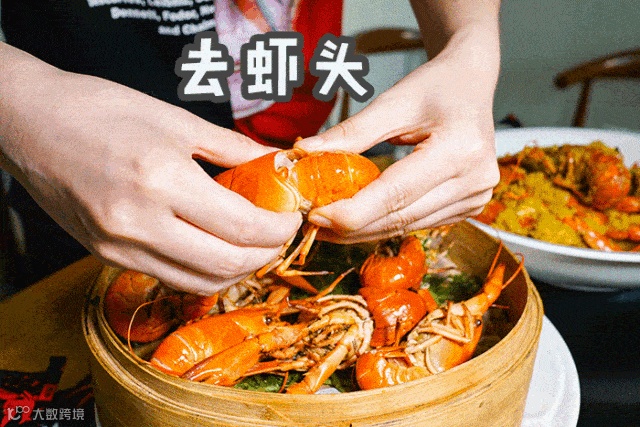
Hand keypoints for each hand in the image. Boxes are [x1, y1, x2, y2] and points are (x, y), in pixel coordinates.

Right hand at [0, 48, 301, 293]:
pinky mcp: (105, 256)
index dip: (278, 229)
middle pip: (226, 264)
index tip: (291, 218)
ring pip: (198, 281)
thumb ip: (233, 148)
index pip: (242, 227)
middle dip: (265, 254)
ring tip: (252, 245)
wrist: (29, 123)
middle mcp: (139, 222)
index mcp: (162, 179)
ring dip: (237, 270)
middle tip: (278, 233)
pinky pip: (168, 276)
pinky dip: (202, 270)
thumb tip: (274, 163)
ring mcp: (118, 246)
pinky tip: (214, 248)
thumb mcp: (176, 120)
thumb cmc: (100, 109)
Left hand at [295, 30, 499, 242]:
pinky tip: (355, 221)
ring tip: (326, 226)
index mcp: (460, 149)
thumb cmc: (434, 86)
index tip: (315, 216)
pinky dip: (383, 224)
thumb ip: (350, 132)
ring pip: (406, 226)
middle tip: (312, 225)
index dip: (353, 211)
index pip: (396, 193)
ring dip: (363, 231)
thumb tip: (304, 152)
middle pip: (400, 217)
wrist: (470, 83)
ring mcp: (476, 198)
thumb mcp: (392, 103)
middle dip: (351, 225)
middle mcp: (475, 180)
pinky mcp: (469, 207)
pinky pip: (416, 223)